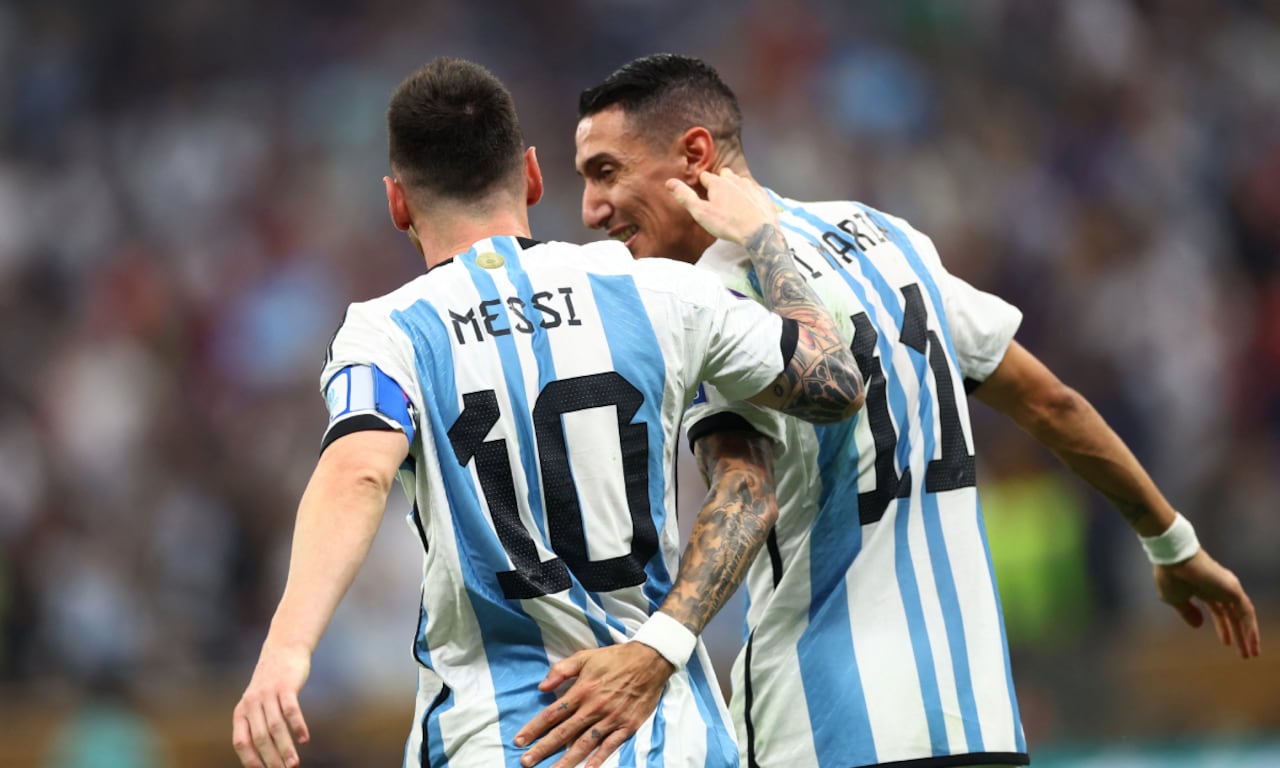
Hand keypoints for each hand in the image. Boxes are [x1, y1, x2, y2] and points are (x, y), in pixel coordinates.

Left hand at [232, 643, 312, 766]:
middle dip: (271, 759)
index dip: (251, 760)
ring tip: (294, 764)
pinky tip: (304, 739)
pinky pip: (291, 710)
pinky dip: (298, 726)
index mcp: (242, 711)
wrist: (284, 649)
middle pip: (260, 738)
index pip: (241, 742)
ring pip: (276, 727)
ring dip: (285, 748)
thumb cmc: (272, 683)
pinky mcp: (286, 686)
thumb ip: (256, 723)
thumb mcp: (257, 702)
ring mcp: (269, 694)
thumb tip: (264, 755)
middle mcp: (252, 703)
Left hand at [514, 643, 674, 767]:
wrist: (649, 661)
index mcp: (581, 690)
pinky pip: (609, 747)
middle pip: (563, 733)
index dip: (534, 728)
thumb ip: (562, 670)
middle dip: (543, 749)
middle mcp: (593, 707)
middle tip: (526, 762)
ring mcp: (610, 719)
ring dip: (566, 760)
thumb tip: (541, 686)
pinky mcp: (626, 726)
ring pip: (584, 744)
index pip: (552, 713)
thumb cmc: (615, 658)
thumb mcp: (585, 656)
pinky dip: (598, 760)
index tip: (520, 740)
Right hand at [667, 167, 779, 245]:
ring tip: (731, 199)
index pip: (705, 176)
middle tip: (716, 194)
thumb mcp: (701, 212)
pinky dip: (749, 195)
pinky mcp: (763, 196)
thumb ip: (685, 197)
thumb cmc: (728, 223)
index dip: (701, 182)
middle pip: (724, 174)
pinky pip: (754, 190)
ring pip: (739, 181)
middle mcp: (735, 181)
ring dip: (734, 186)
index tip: (700, 188)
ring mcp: (750, 187)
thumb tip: (669, 182)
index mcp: (718, 183)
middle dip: (719, 181)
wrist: (759, 232)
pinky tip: (747, 204)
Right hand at [1154, 549, 1260, 658]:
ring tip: (1251, 654)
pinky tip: (1251, 641)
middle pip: (1233, 616)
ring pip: (1243, 616)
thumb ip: (1187, 613)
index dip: (1223, 628)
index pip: (1219, 611)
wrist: (1172, 559)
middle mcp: (1218, 589)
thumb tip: (1198, 626)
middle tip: (1244, 654)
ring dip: (1248, 636)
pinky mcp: (1232, 589)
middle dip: (1238, 635)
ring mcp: (1227, 588)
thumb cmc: (1170, 576)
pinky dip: (1250, 627)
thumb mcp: (1175, 600)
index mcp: (1204, 590)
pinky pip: (1246, 612)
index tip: (1226, 644)